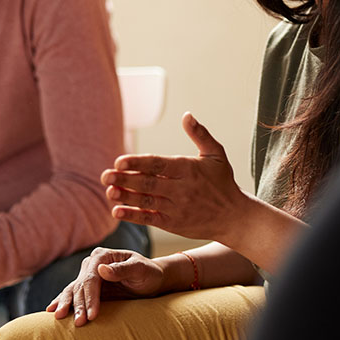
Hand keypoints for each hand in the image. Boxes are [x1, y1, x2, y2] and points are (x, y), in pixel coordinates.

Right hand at [46, 248, 164, 325]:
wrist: (150, 279)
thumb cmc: (148, 273)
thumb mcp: (140, 269)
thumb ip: (122, 269)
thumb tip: (102, 269)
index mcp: (102, 255)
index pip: (91, 278)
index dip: (90, 297)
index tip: (92, 314)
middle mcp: (92, 263)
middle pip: (80, 286)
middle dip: (78, 305)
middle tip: (79, 323)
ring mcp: (88, 275)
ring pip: (72, 290)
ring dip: (66, 305)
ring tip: (59, 318)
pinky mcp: (88, 287)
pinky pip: (72, 294)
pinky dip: (62, 302)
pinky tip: (52, 310)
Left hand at [102, 112, 249, 242]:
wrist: (234, 217)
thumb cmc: (223, 183)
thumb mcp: (216, 155)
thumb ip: (200, 134)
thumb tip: (187, 115)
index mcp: (188, 169)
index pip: (159, 164)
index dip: (138, 163)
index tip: (120, 161)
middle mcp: (181, 189)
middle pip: (149, 183)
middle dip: (125, 179)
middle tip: (105, 175)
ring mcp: (177, 208)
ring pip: (147, 201)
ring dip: (126, 197)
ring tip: (108, 191)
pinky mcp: (174, 224)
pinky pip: (151, 218)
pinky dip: (134, 215)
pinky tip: (117, 212)